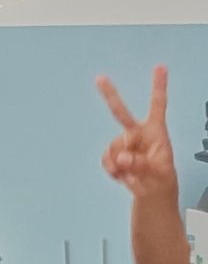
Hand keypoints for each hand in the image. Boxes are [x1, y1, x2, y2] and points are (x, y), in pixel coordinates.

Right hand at [97, 66, 177, 203]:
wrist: (151, 195)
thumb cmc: (162, 181)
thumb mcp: (159, 173)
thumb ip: (141, 164)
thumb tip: (122, 157)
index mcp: (156, 133)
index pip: (158, 106)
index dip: (158, 87)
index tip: (160, 68)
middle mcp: (139, 135)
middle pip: (121, 112)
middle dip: (110, 95)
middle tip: (100, 79)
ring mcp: (125, 145)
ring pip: (112, 145)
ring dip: (117, 162)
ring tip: (129, 174)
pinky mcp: (114, 156)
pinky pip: (105, 157)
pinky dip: (111, 168)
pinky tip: (121, 175)